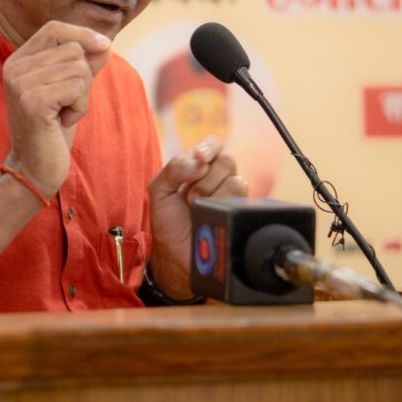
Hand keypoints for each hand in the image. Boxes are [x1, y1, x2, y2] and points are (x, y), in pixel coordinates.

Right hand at [3, 21, 111, 196]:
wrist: (34, 169)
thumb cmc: (53, 130)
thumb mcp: (71, 91)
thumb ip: (85, 66)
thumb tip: (106, 44)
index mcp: (19, 61)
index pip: (54, 28)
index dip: (83, 33)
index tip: (106, 46)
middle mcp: (15, 67)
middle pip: (73, 49)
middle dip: (84, 77)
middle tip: (67, 103)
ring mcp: (21, 83)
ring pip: (78, 68)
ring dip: (82, 95)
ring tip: (64, 114)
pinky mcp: (33, 100)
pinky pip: (77, 88)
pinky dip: (80, 107)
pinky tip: (63, 122)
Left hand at [148, 136, 248, 298]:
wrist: (175, 257)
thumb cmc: (168, 223)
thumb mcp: (160, 190)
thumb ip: (174, 168)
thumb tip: (199, 160)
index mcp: (201, 169)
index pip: (215, 145)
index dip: (210, 146)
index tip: (200, 157)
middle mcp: (220, 180)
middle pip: (227, 160)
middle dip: (205, 178)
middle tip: (190, 197)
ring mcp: (233, 197)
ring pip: (236, 180)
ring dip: (212, 195)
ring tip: (198, 210)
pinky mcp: (241, 213)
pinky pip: (241, 199)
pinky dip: (222, 205)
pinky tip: (211, 216)